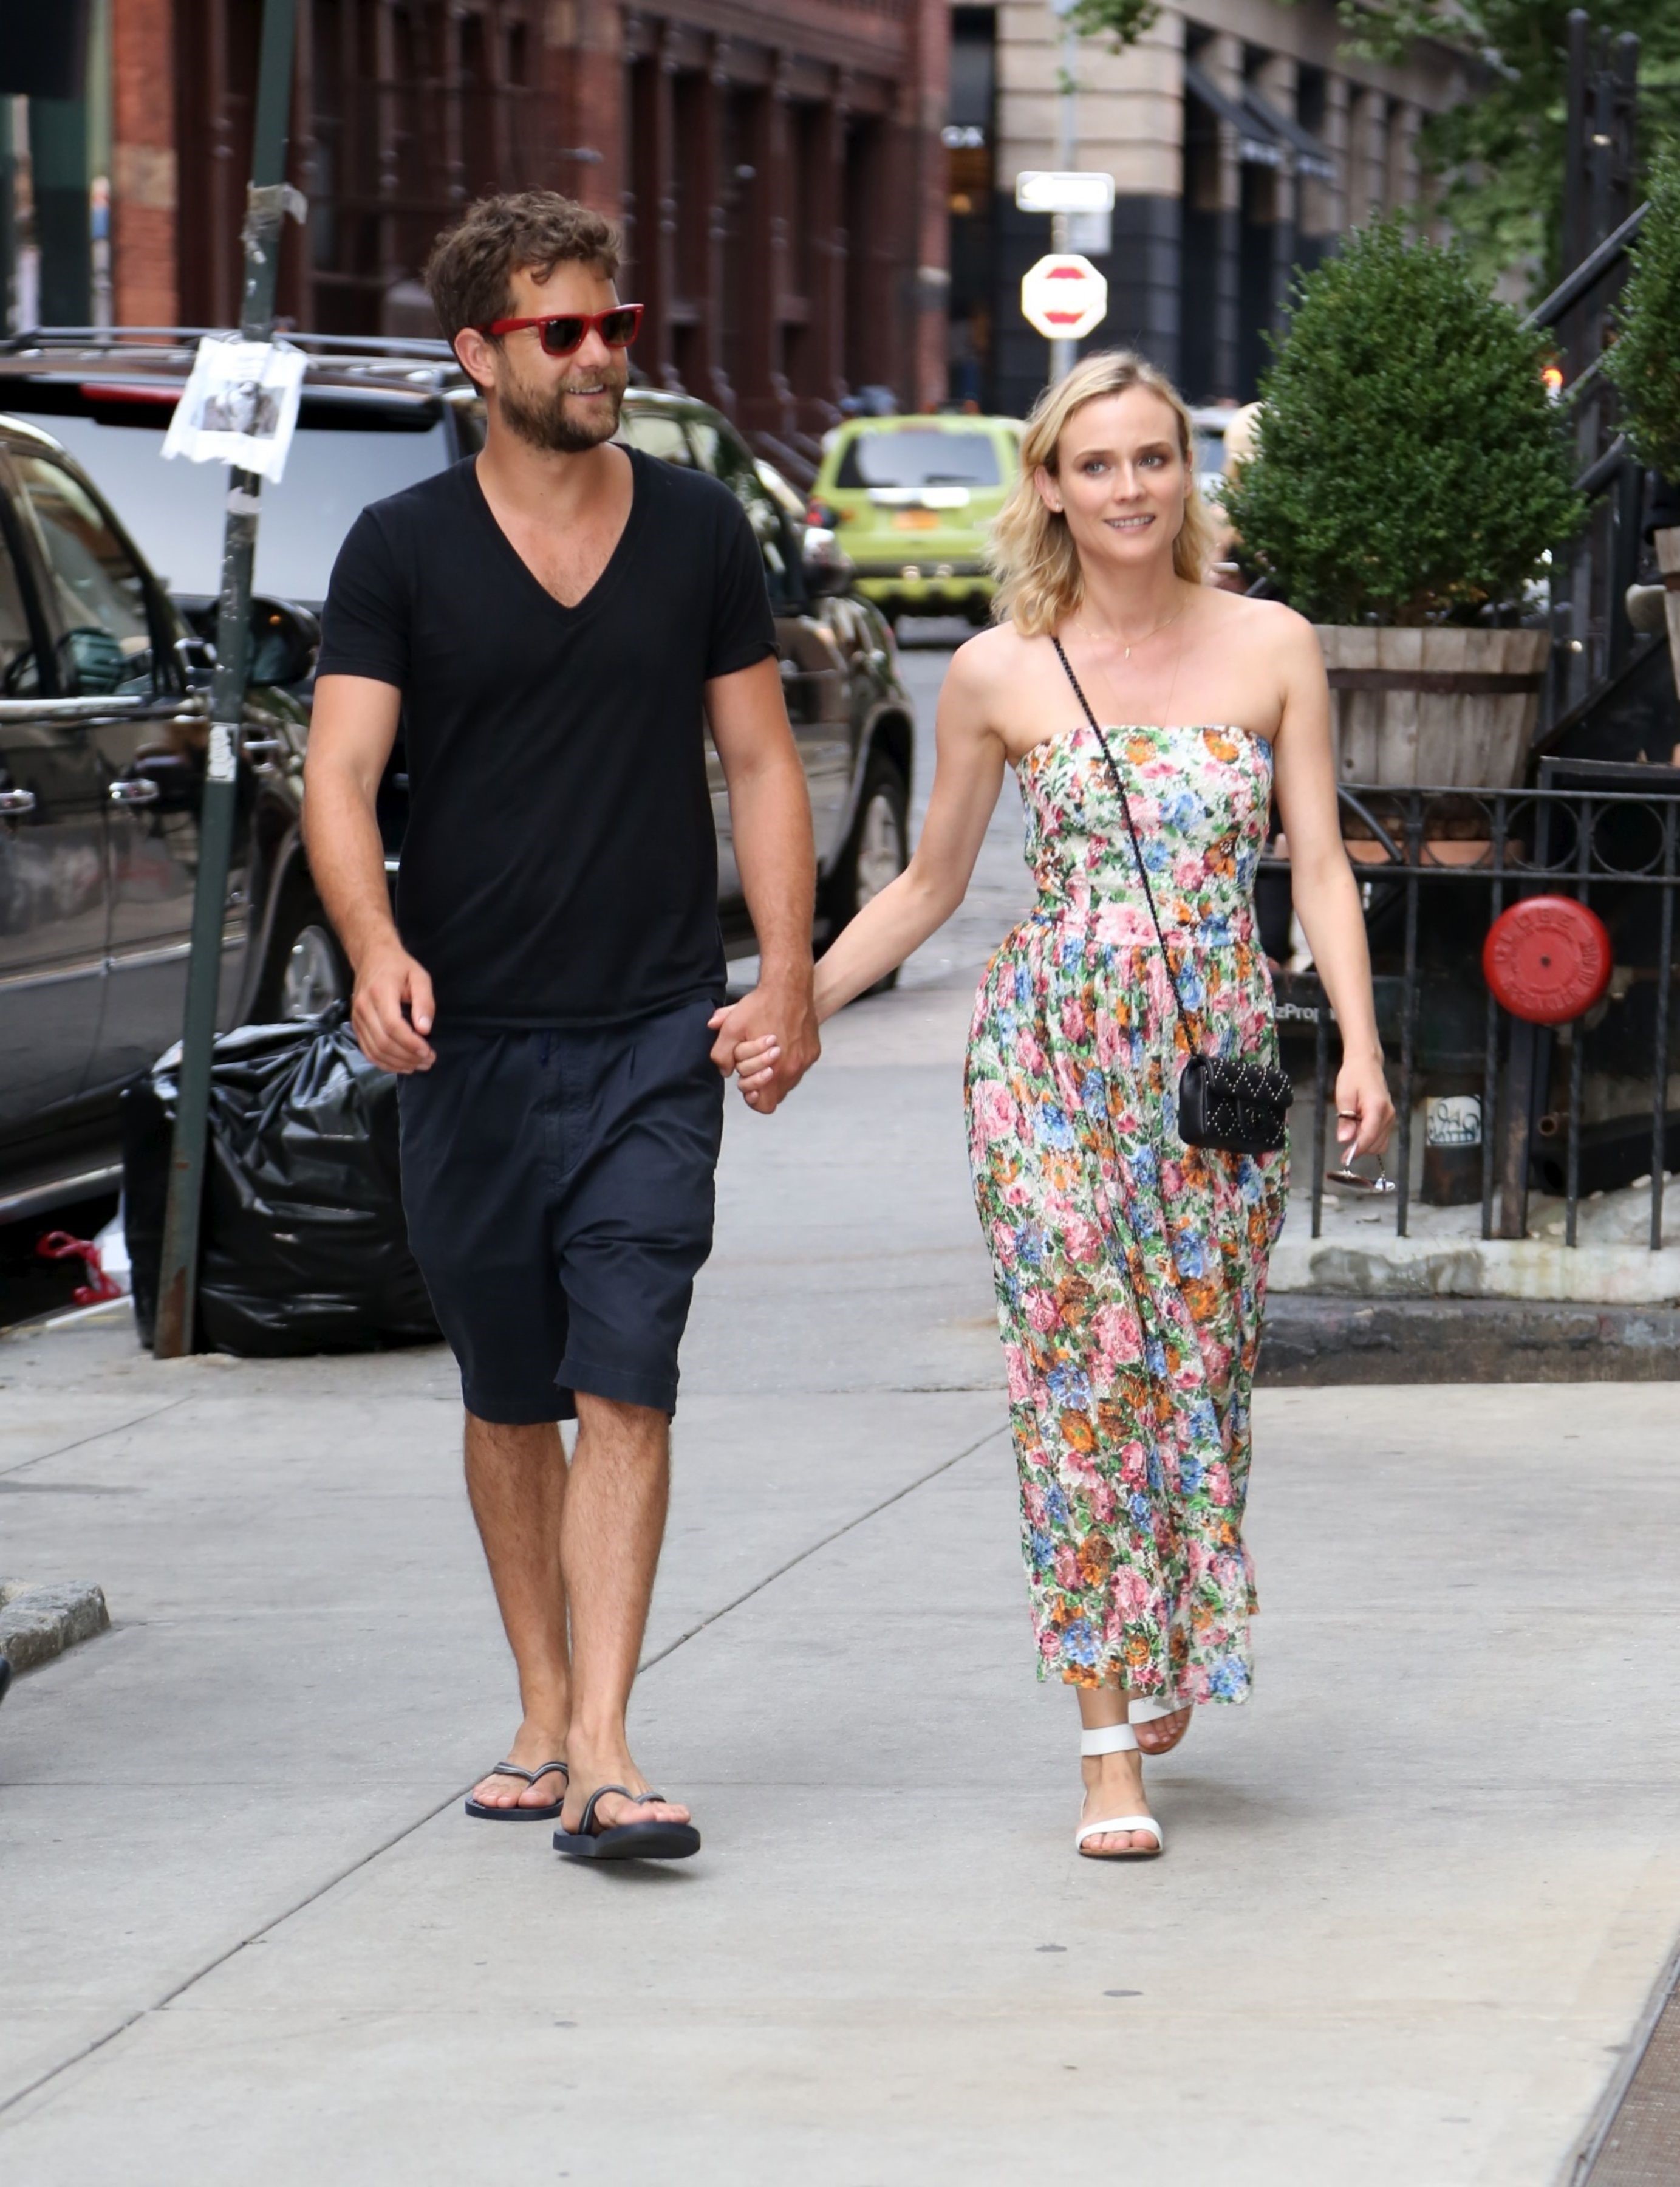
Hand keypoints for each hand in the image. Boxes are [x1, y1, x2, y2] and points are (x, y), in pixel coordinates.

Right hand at [352, 940, 435, 1073]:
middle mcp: (364, 1007)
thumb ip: (424, 1002)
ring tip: (418, 1065)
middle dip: (408, 1057)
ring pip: (374, 1051)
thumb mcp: (419, 977)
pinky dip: (384, 1063)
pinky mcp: (355, 1026)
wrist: (371, 957)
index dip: (411, 1043)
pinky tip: (401, 1065)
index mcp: (380, 993)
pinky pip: (367, 1051)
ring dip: (398, 1063)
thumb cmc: (399, 967)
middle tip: (428, 1061)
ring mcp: (357, 1018)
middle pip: (383, 1042)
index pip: (393, 1026)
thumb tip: (425, 1029)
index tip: (428, 1052)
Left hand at [708, 969, 819, 1113]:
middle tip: (752, 1065)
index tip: (746, 1085)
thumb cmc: (762, 1005)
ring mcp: (806, 1061)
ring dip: (774, 1073)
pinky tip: (780, 1045)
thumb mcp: (732, 1027)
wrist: (789, 986)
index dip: (753, 1098)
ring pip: (787, 1081)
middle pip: (775, 1095)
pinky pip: (799, 1067)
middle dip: (760, 1084)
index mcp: (776, 1070)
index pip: (765, 1106)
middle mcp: (794, 1069)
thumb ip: (722, 1054)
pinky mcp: (813, 1051)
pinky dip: (787, 1061)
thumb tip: (725, 1071)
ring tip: (765, 1054)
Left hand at [1334, 1052, 1393, 1160]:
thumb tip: (1345, 1140)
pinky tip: (1359, 1130)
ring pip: (1380, 1143)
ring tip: (1351, 1131)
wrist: (1366, 1064)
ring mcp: (1391, 1117)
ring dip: (1366, 1144)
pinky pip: (1382, 1137)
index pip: (1369, 1137)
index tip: (1344, 1158)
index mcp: (1377, 1108)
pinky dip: (1371, 1139)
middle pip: (1376, 1144)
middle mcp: (1388, 1115)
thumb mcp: (1344, 1096)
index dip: (1357, 1150)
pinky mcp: (1390, 1118)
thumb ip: (1345, 1119)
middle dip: (1361, 1148)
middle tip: (1344, 1142)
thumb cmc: (1353, 1077)